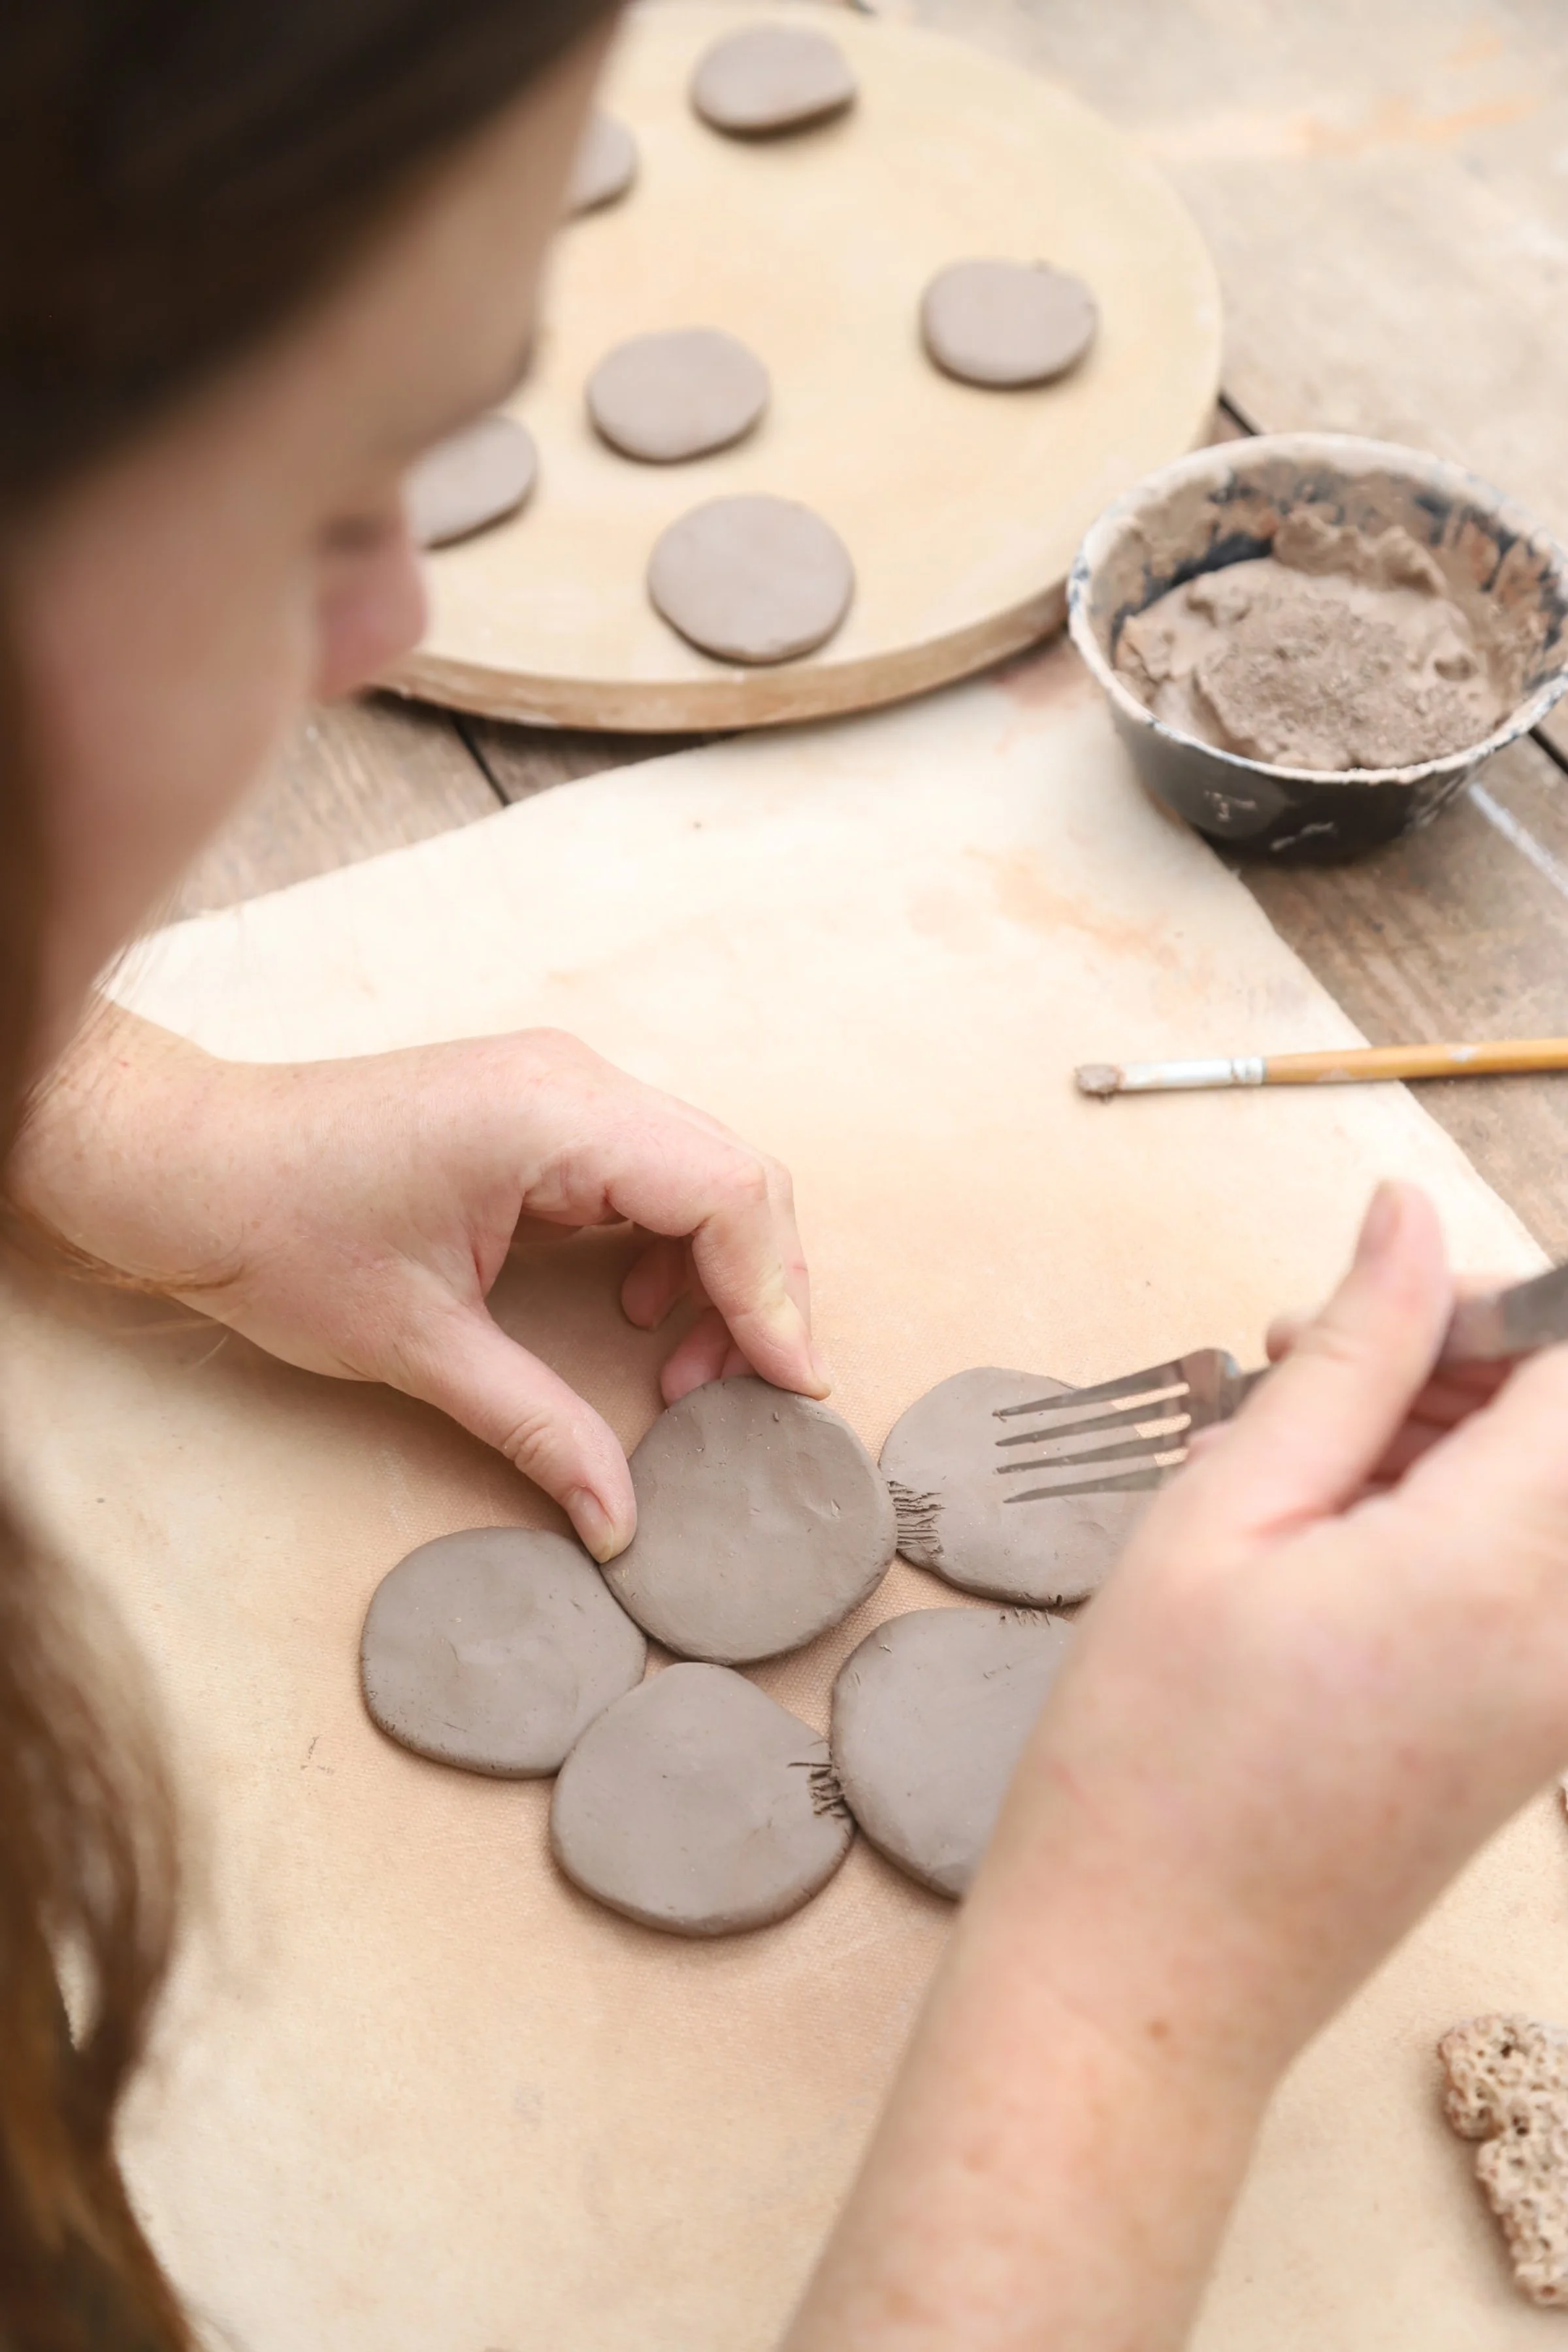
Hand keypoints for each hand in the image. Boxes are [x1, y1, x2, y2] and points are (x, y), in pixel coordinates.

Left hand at [11, 1005, 826, 1559]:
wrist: (180, 1163)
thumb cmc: (277, 1234)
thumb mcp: (419, 1349)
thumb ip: (540, 1428)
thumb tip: (621, 1524)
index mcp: (552, 1116)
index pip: (726, 1190)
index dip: (775, 1294)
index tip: (790, 1388)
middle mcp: (571, 1080)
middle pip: (733, 1174)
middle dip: (759, 1289)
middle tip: (744, 1395)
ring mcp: (554, 1087)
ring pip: (698, 1170)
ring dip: (715, 1270)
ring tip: (681, 1372)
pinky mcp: (533, 1110)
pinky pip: (645, 1168)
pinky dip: (666, 1244)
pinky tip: (633, 1314)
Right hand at [788, 1182, 1567, 2351]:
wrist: (1150, 1981)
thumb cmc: (1152, 1752)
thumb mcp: (1225, 1512)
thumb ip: (1344, 1353)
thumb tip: (1407, 1215)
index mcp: (1504, 1568)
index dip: (1490, 1300)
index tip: (1367, 1305)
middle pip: (1567, 1431)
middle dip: (1455, 1361)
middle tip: (1291, 1360)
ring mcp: (1561, 1699)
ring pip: (1544, 1498)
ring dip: (1439, 1437)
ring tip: (1277, 1453)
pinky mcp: (1533, 1738)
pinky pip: (1526, 1577)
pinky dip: (1442, 1519)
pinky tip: (1312, 1532)